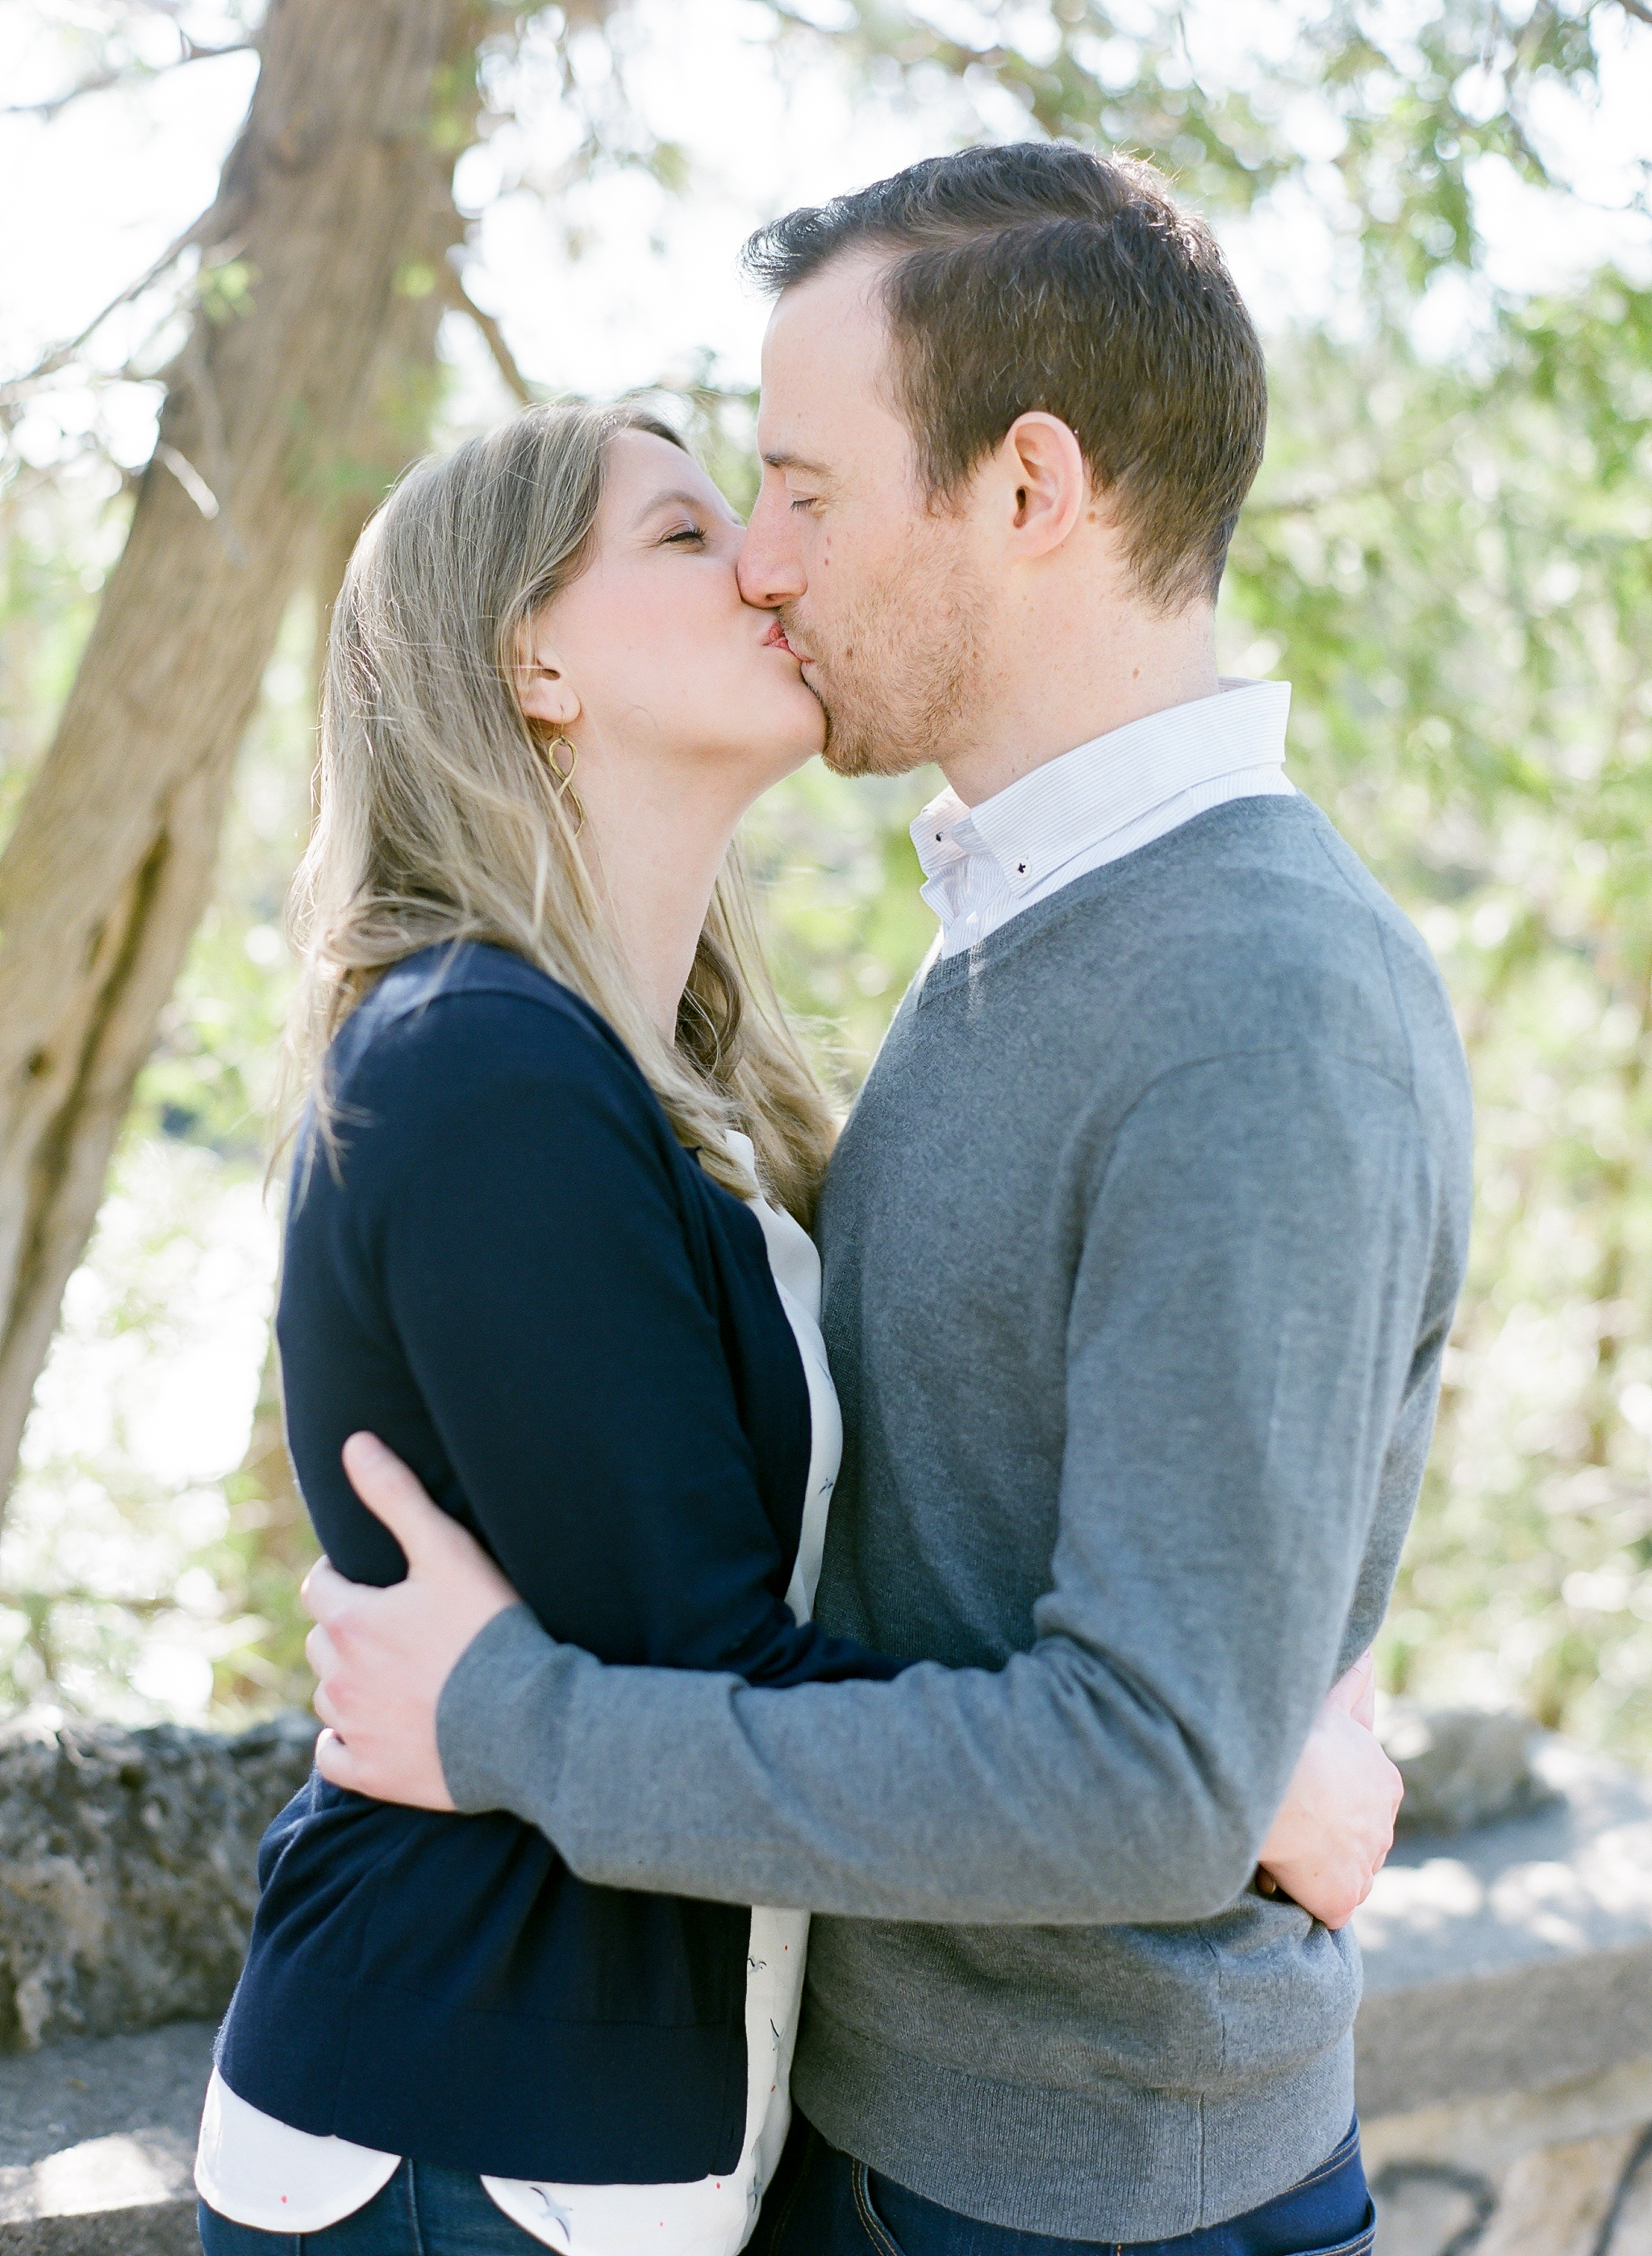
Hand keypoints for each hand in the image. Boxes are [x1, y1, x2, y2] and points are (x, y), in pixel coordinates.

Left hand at [302, 1433, 518, 1808]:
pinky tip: (375, 1726)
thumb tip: (353, 1442)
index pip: (321, 1586)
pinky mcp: (373, 1773)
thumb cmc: (489, 1631)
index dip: (345, 1575)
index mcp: (350, 1621)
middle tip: (397, 1622)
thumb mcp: (447, 1551)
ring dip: (350, 1681)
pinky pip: (334, 1756)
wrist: (527, 1725)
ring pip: (329, 1695)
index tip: (377, 1576)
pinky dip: (345, 1740)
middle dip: (348, 1626)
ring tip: (399, 1671)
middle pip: (323, 1640)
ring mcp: (354, 1729)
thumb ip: (396, 1495)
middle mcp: (338, 1677)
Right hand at [1255, 1652, 1401, 1929]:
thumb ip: (1349, 1680)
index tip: (1303, 1795)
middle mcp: (1383, 1828)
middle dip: (1328, 1838)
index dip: (1331, 1801)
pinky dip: (1308, 1899)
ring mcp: (1365, 1867)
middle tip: (1288, 1823)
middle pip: (1357, 1841)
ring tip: (1283, 1851)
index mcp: (1385, 1782)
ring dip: (1319, 1869)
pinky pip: (1329, 1908)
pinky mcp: (1343, 1901)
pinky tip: (1283, 1880)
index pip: (1364, 1802)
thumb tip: (1365, 1649)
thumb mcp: (1329, 1698)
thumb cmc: (1300, 1739)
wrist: (1282, 1787)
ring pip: (1346, 1876)